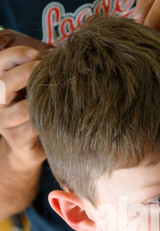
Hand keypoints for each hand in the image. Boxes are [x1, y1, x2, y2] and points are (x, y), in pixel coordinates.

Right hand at [0, 46, 45, 168]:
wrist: (30, 148)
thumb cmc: (34, 113)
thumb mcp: (30, 91)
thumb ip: (33, 74)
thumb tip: (53, 55)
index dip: (15, 55)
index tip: (35, 54)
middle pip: (5, 83)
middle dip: (27, 73)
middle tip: (45, 70)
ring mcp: (4, 122)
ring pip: (21, 109)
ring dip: (38, 101)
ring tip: (54, 96)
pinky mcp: (16, 139)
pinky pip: (32, 128)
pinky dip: (45, 121)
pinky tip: (56, 117)